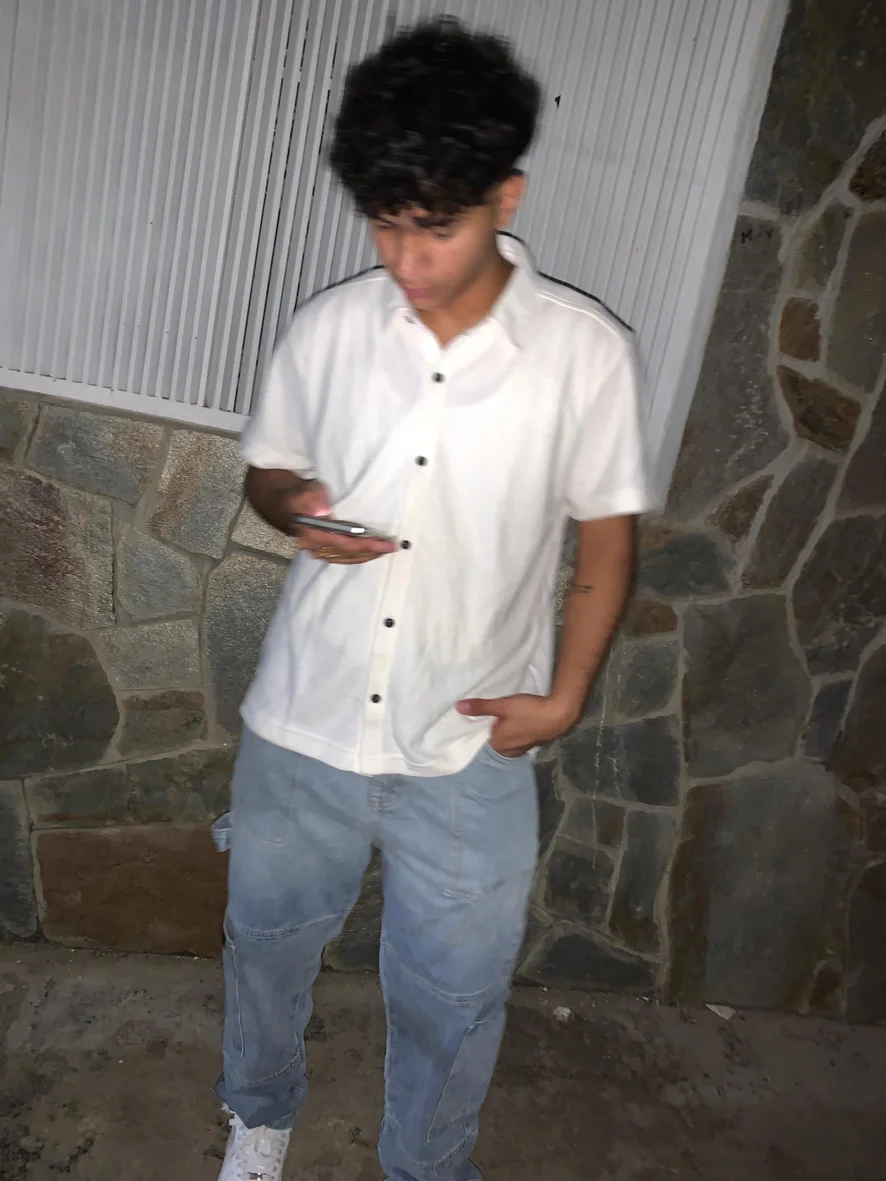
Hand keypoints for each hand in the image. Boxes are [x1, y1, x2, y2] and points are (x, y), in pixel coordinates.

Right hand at [284, 481, 396, 565]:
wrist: (279, 500)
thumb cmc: (293, 494)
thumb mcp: (300, 491)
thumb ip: (310, 499)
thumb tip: (323, 512)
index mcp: (311, 535)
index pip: (344, 545)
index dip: (367, 545)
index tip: (385, 544)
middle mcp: (314, 546)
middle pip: (347, 555)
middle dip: (371, 552)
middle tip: (391, 547)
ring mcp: (317, 549)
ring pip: (345, 558)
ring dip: (366, 555)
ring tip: (384, 550)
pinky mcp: (321, 547)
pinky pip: (342, 556)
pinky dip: (357, 555)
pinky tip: (369, 552)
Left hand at [455, 693, 579, 757]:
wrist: (559, 715)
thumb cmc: (528, 711)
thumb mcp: (502, 705)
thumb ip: (481, 707)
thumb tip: (458, 708)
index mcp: (497, 742)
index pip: (479, 741)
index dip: (474, 731)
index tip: (467, 722)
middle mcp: (508, 749)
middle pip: (492, 741)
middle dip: (487, 732)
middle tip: (481, 718)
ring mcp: (521, 747)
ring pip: (504, 741)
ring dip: (501, 733)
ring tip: (497, 720)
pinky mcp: (532, 743)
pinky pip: (516, 740)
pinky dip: (512, 734)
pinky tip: (514, 725)